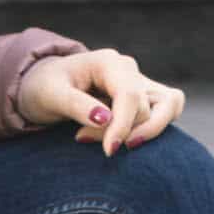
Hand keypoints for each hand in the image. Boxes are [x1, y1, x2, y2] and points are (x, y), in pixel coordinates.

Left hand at [17, 49, 185, 155]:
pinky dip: (153, 129)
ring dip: (146, 131)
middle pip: (145, 106)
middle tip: (82, 139)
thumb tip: (105, 119)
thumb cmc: (45, 89)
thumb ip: (77, 105)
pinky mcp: (143, 99)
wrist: (45, 87)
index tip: (109, 151)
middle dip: (121, 132)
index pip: (130, 94)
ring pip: (167, 107)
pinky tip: (123, 139)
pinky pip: (166, 111)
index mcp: (109, 62)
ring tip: (110, 144)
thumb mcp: (52, 95)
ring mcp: (139, 83)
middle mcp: (129, 70)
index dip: (123, 125)